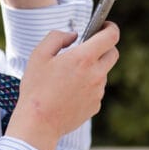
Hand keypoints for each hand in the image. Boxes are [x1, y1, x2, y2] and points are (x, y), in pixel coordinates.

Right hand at [6, 22, 119, 149]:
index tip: (104, 26)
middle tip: (87, 49)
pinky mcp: (95, 106)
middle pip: (113, 54)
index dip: (110, 27)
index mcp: (84, 58)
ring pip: (102, 73)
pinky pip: (96, 90)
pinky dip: (87, 86)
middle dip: (103, 47)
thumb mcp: (39, 55)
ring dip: (92, 69)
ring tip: (68, 77)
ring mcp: (98, 92)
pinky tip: (68, 92)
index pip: (111, 36)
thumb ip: (57, 37)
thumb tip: (73, 36)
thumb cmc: (36, 88)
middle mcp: (96, 74)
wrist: (38, 123)